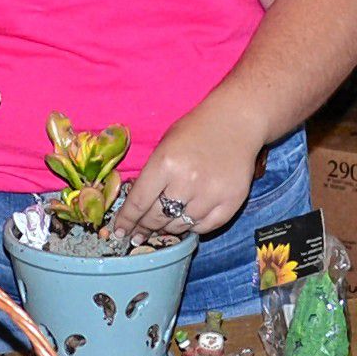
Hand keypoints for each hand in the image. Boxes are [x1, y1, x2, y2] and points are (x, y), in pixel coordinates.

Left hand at [111, 103, 267, 238]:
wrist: (237, 121)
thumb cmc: (195, 131)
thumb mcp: (164, 146)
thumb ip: (151, 176)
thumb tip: (136, 210)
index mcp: (165, 163)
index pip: (138, 202)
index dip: (126, 221)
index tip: (119, 232)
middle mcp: (187, 181)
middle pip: (157, 218)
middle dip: (144, 228)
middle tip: (139, 233)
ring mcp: (211, 194)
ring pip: (180, 226)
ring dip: (169, 228)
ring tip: (164, 225)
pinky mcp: (232, 202)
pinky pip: (204, 227)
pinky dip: (193, 226)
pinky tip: (187, 220)